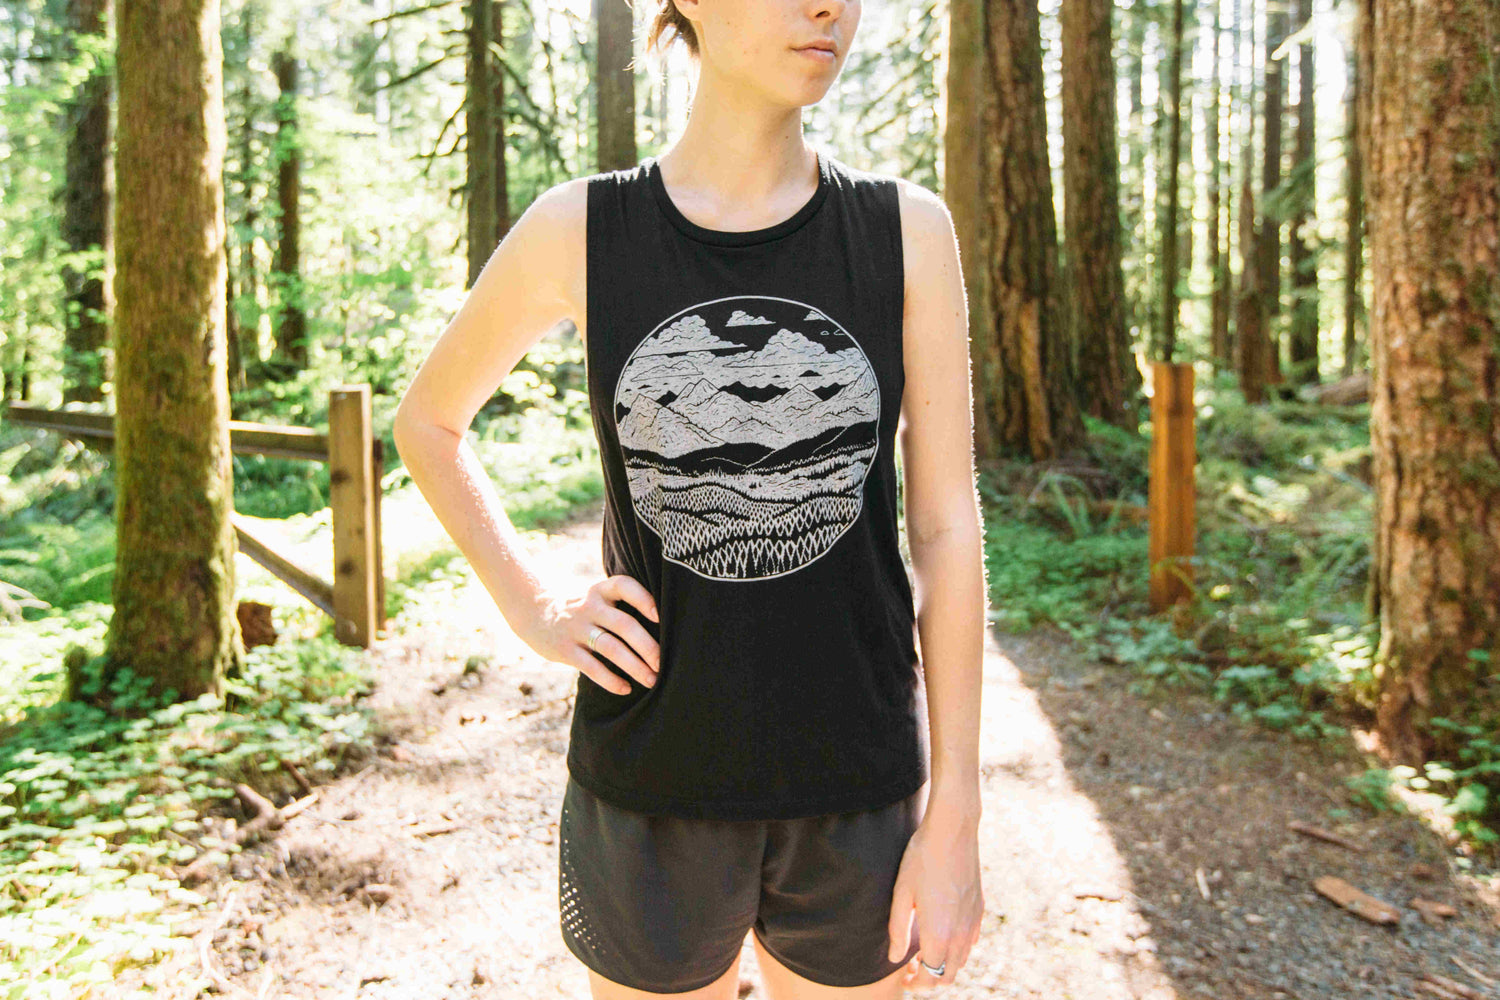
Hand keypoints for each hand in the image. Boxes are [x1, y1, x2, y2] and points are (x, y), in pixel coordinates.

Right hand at [522, 574, 660, 694]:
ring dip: (633, 666)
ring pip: (610, 648)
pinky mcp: (565, 649)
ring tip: (651, 680)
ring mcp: (576, 628)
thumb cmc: (581, 610)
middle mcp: (589, 606)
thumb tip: (665, 631)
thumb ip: (621, 606)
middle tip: (662, 664)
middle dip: (646, 646)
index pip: (623, 586)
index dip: (643, 598)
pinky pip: (591, 666)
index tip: (659, 616)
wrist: (534, 613)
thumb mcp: (597, 597)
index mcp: (600, 590)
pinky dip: (610, 680)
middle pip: (623, 624)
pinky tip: (625, 688)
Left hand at [887, 797, 983, 990]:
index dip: (916, 983)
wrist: (953, 832)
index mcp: (939, 934)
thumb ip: (898, 930)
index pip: (931, 976)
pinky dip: (957, 948)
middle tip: (911, 967)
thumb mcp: (902, 894)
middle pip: (950, 975)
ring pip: (962, 960)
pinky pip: (971, 941)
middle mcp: (961, 934)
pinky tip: (942, 933)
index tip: (903, 977)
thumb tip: (896, 958)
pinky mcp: (980, 909)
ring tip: (924, 951)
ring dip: (944, 964)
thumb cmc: (921, 860)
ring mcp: (973, 922)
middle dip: (930, 980)